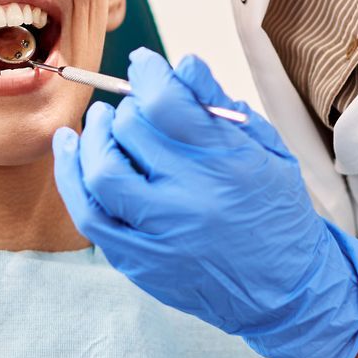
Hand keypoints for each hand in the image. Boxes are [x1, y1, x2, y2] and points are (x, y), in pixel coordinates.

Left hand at [51, 49, 357, 357]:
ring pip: (102, 171)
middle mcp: (190, 199)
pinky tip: (72, 151)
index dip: (147, 74)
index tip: (144, 66)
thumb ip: (219, 106)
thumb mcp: (268, 150)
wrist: (284, 292)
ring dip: (93, 137)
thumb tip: (181, 65)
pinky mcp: (139, 261)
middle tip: (131, 106)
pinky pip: (90, 215)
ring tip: (100, 124)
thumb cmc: (277, 214)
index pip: (166, 103)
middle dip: (127, 108)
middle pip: (131, 131)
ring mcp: (160, 234)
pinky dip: (73, 177)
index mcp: (227, 164)